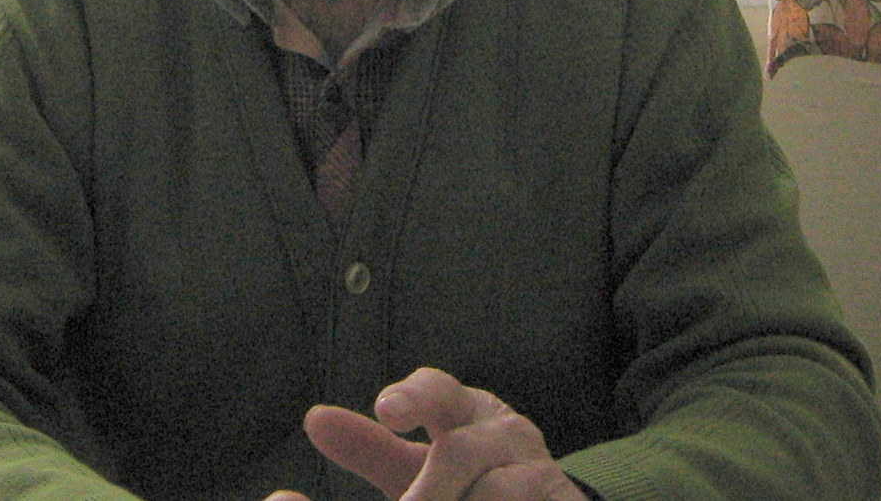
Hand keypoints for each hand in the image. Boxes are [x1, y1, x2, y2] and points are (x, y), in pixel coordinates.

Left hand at [267, 367, 587, 500]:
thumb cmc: (467, 482)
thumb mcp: (420, 466)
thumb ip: (372, 448)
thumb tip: (315, 420)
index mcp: (466, 410)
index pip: (438, 391)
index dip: (414, 395)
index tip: (387, 410)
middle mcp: (507, 430)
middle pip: (458, 452)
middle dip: (428, 492)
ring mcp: (539, 467)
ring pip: (493, 491)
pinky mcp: (564, 498)